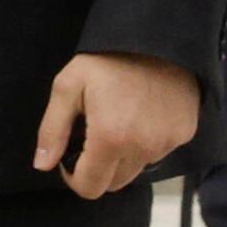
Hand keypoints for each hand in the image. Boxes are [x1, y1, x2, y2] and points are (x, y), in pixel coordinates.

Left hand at [33, 51, 199, 197]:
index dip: (74, 178)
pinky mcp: (184, 135)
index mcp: (111, 138)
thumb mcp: (68, 86)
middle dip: (96, 169)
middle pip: (114, 184)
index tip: (69, 157)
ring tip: (114, 124)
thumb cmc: (107, 61)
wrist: (158, 39)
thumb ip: (52, 129)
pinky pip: (157, 154)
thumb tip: (42, 165)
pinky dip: (143, 146)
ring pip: (135, 170)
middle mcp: (143, 149)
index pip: (91, 187)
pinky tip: (138, 118)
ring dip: (121, 159)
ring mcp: (167, 144)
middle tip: (89, 138)